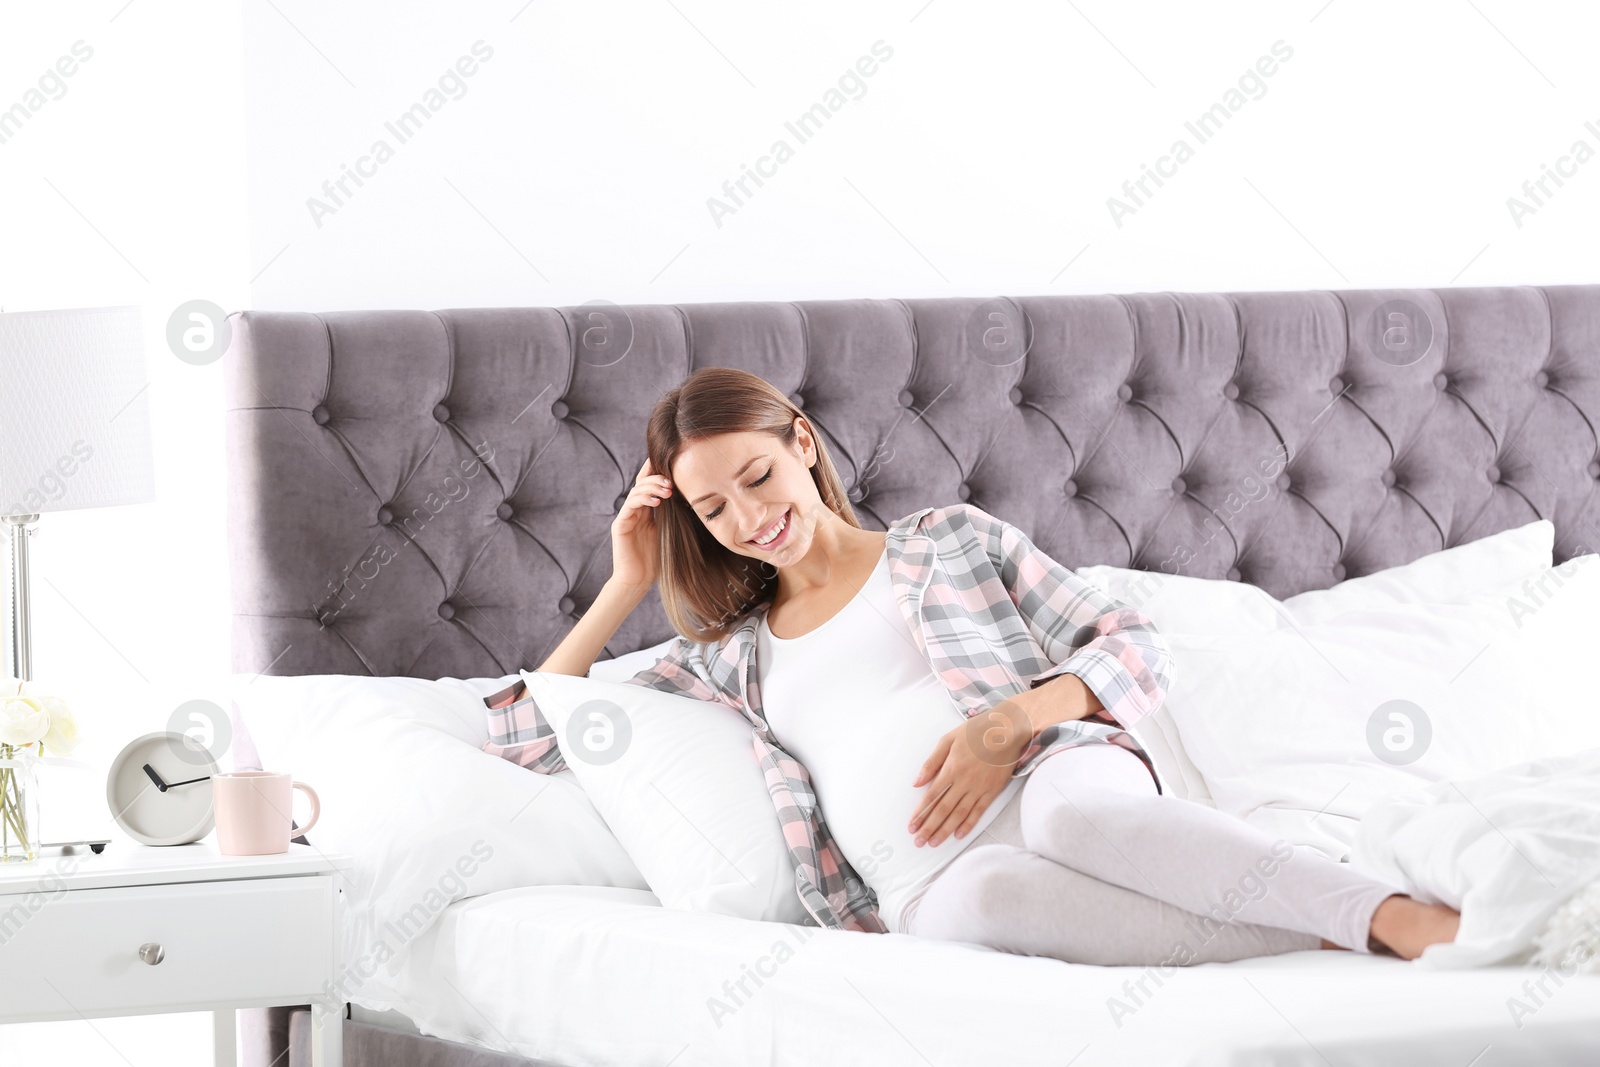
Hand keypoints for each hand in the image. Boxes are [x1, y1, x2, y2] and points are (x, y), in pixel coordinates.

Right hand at [610, 457, 671, 590]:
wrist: (637, 581)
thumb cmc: (656, 560)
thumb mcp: (669, 532)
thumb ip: (673, 516)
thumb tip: (691, 499)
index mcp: (647, 511)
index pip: (651, 485)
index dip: (657, 472)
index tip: (672, 462)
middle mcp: (635, 510)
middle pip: (642, 483)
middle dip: (657, 478)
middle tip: (671, 480)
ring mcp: (627, 516)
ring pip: (636, 491)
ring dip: (652, 487)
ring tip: (667, 489)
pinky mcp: (621, 525)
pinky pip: (630, 505)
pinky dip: (642, 500)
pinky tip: (656, 502)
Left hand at [908, 703, 1031, 847]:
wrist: (1007, 730)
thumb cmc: (976, 732)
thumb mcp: (948, 739)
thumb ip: (931, 762)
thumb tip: (916, 782)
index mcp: (951, 768)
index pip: (931, 796)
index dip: (920, 813)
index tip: (911, 826)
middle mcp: (963, 781)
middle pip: (943, 809)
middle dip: (928, 827)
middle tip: (918, 842)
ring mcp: (979, 788)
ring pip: (959, 814)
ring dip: (945, 831)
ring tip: (933, 843)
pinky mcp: (992, 791)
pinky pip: (978, 812)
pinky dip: (968, 825)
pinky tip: (958, 835)